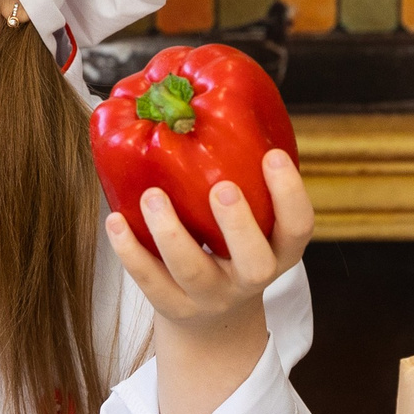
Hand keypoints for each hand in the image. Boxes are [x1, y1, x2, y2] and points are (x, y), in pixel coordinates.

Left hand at [106, 149, 312, 413]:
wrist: (211, 317)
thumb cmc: (231, 244)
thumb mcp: (253, 219)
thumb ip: (244, 175)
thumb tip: (212, 96)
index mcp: (279, 250)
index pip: (298, 227)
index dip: (289, 193)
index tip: (273, 154)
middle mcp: (250, 277)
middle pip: (254, 261)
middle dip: (238, 224)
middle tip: (222, 188)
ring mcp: (210, 296)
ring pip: (192, 272)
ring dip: (171, 234)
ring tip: (153, 195)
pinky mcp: (172, 305)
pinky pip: (149, 282)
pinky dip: (130, 252)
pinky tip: (114, 221)